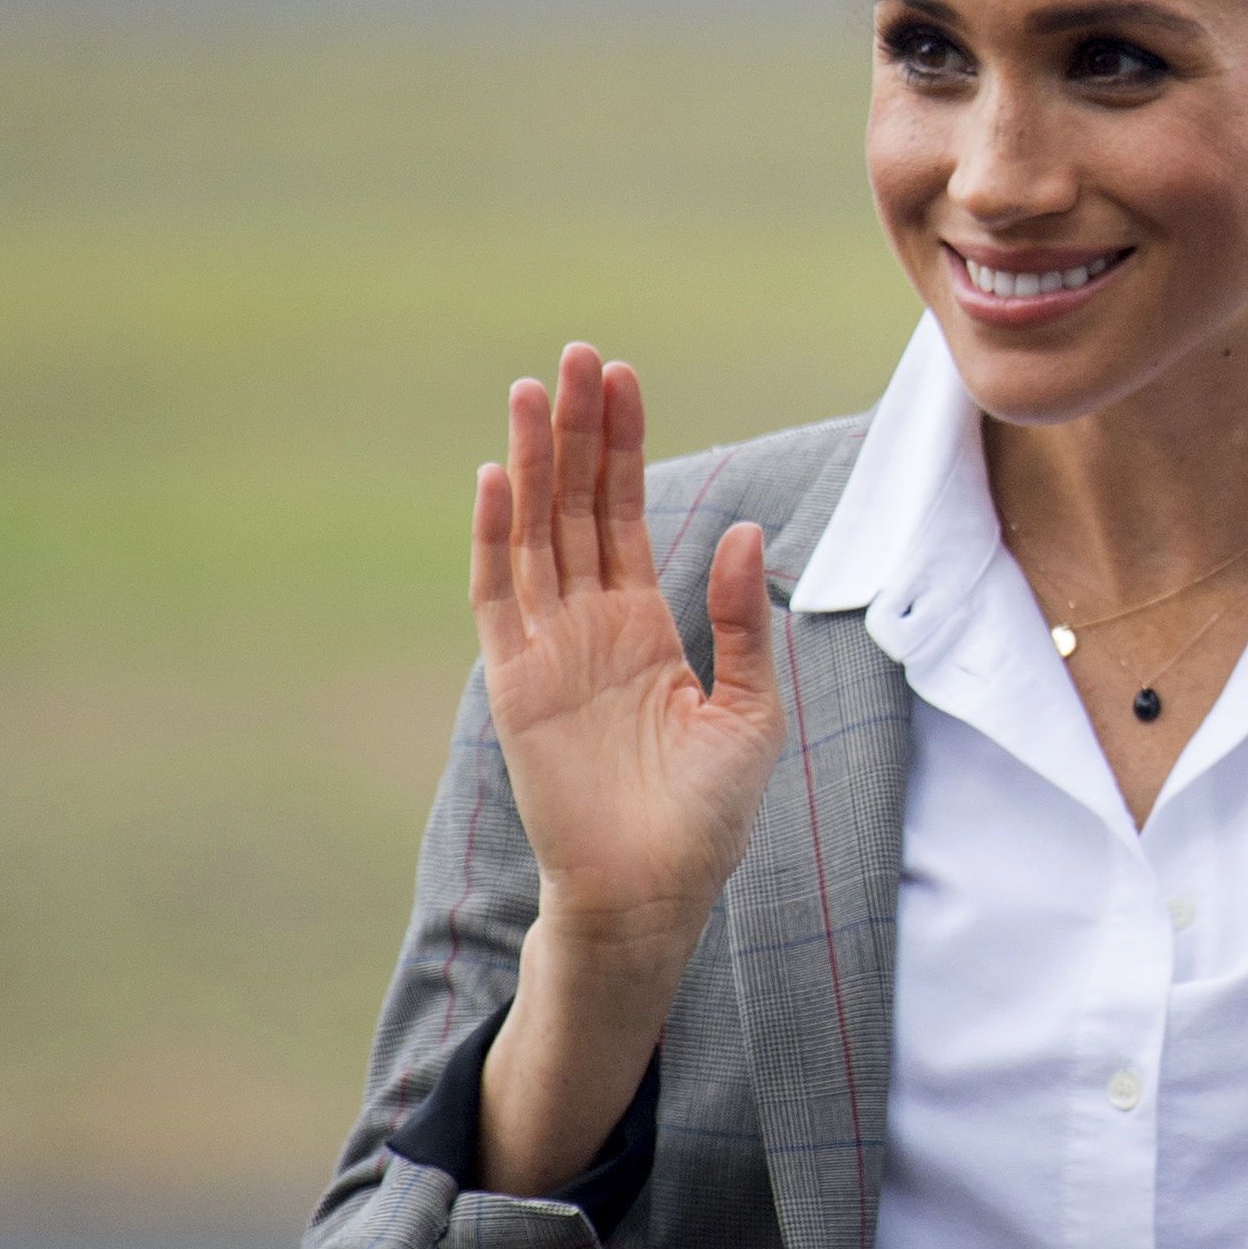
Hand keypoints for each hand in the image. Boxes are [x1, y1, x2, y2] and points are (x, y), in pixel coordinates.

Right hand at [469, 346, 781, 983]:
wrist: (653, 893)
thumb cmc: (706, 815)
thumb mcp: (748, 708)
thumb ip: (740, 620)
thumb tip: (752, 532)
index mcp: (643, 624)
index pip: (626, 511)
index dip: (623, 444)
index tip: (623, 375)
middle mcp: (589, 625)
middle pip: (577, 505)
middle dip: (579, 431)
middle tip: (578, 354)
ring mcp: (547, 649)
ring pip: (535, 533)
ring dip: (535, 462)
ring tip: (537, 388)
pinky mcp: (517, 684)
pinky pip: (498, 596)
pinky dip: (495, 536)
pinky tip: (500, 476)